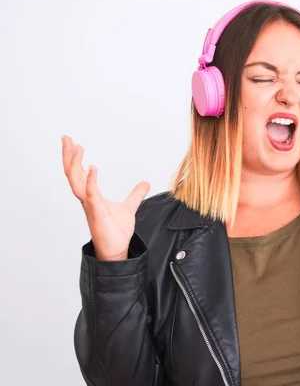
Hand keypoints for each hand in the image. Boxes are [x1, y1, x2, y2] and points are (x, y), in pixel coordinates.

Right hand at [61, 135, 150, 260]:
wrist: (117, 249)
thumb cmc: (117, 231)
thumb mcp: (129, 207)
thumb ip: (135, 195)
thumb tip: (145, 183)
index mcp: (91, 196)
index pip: (78, 173)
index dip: (74, 159)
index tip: (73, 143)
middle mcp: (87, 199)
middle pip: (72, 173)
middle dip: (68, 155)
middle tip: (66, 137)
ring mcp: (90, 205)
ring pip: (76, 181)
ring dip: (75, 164)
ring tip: (76, 147)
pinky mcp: (97, 212)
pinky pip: (91, 194)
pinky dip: (91, 181)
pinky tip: (92, 168)